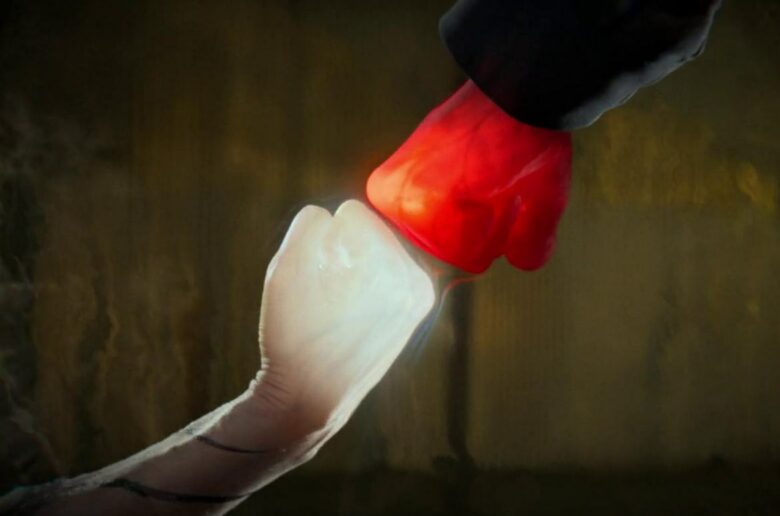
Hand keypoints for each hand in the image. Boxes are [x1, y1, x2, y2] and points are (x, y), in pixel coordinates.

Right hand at [253, 200, 434, 435]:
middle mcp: (417, 281)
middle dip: (340, 253)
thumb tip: (336, 219)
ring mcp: (418, 299)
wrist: (310, 398)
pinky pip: (380, 275)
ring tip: (333, 308)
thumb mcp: (288, 266)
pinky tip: (346, 314)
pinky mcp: (412, 314)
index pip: (352, 215)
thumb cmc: (294, 333)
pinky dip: (361, 284)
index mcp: (395, 266)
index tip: (317, 277)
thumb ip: (312, 223)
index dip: (321, 240)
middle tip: (323, 296)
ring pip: (372, 253)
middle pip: (367, 233)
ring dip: (350, 268)